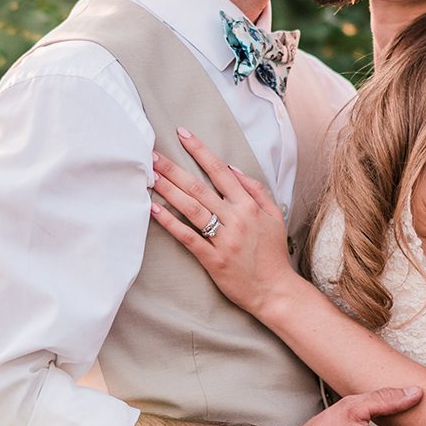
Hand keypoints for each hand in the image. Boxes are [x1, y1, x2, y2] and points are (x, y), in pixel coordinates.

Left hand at [149, 129, 299, 317]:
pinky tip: (154, 211)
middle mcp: (236, 219)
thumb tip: (233, 169)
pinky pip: (188, 237)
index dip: (200, 151)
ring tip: (150, 177)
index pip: (220, 171)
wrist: (276, 290)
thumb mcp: (274, 216)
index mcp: (249, 205)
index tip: (182, 135)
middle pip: (199, 187)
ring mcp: (224, 239)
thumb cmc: (272, 254)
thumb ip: (256, 190)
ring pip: (191, 209)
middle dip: (174, 169)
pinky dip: (170, 223)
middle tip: (152, 155)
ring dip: (168, 191)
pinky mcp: (213, 259)